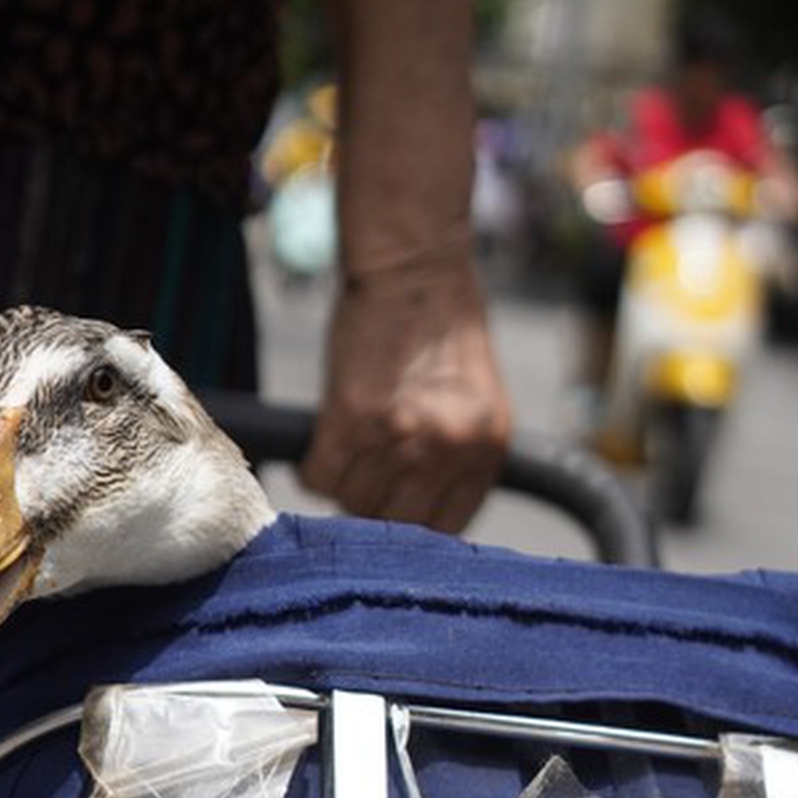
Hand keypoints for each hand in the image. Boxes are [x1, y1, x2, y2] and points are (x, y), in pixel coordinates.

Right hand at [300, 244, 510, 536]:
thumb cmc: (444, 329)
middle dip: (374, 506)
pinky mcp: (350, 418)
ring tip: (347, 451)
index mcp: (485, 452)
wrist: (417, 268)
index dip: (412, 520)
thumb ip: (458, 458)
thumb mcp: (474, 403)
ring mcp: (397, 437)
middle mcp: (445, 451)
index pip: (444, 529)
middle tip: (365, 476)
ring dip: (343, 484)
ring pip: (352, 502)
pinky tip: (322, 445)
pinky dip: (313, 467)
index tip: (395, 505)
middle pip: (393, 523)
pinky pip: (319, 476)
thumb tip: (418, 509)